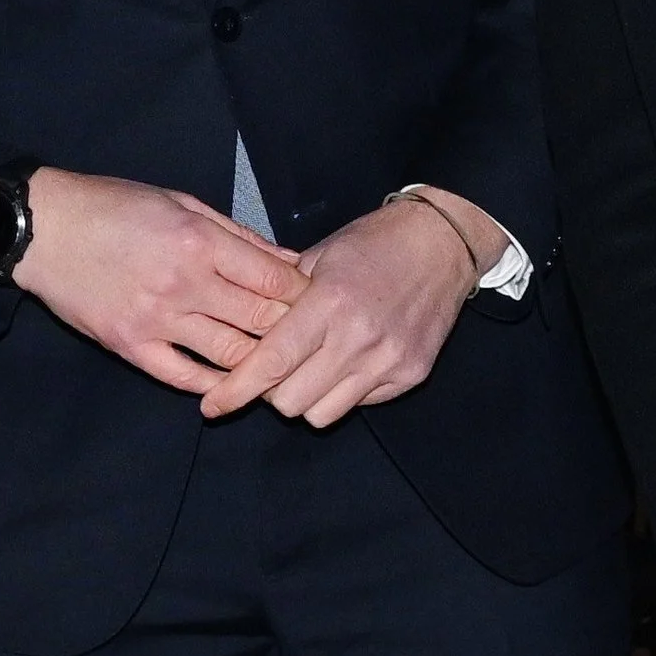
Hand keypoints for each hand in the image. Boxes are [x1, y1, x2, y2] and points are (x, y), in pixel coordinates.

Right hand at [12, 166, 308, 390]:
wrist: (43, 228)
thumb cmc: (114, 207)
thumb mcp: (181, 203)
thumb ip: (238, 236)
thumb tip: (290, 262)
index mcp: (200, 243)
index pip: (274, 282)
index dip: (304, 297)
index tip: (319, 304)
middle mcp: (183, 284)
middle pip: (261, 321)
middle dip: (292, 332)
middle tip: (311, 340)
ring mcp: (156, 320)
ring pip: (230, 355)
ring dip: (260, 364)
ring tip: (279, 366)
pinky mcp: (129, 345)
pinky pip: (182, 376)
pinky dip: (212, 385)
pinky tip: (230, 386)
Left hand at [197, 189, 502, 425]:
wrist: (442, 242)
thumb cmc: (374, 243)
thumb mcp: (320, 257)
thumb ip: (281, 299)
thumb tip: (241, 336)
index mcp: (329, 303)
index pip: (271, 363)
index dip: (236, 390)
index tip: (213, 405)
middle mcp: (359, 338)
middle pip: (291, 401)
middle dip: (272, 393)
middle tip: (275, 372)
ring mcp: (389, 361)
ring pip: (323, 414)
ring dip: (307, 398)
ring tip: (312, 370)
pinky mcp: (411, 374)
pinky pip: (360, 405)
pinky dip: (344, 392)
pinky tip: (349, 363)